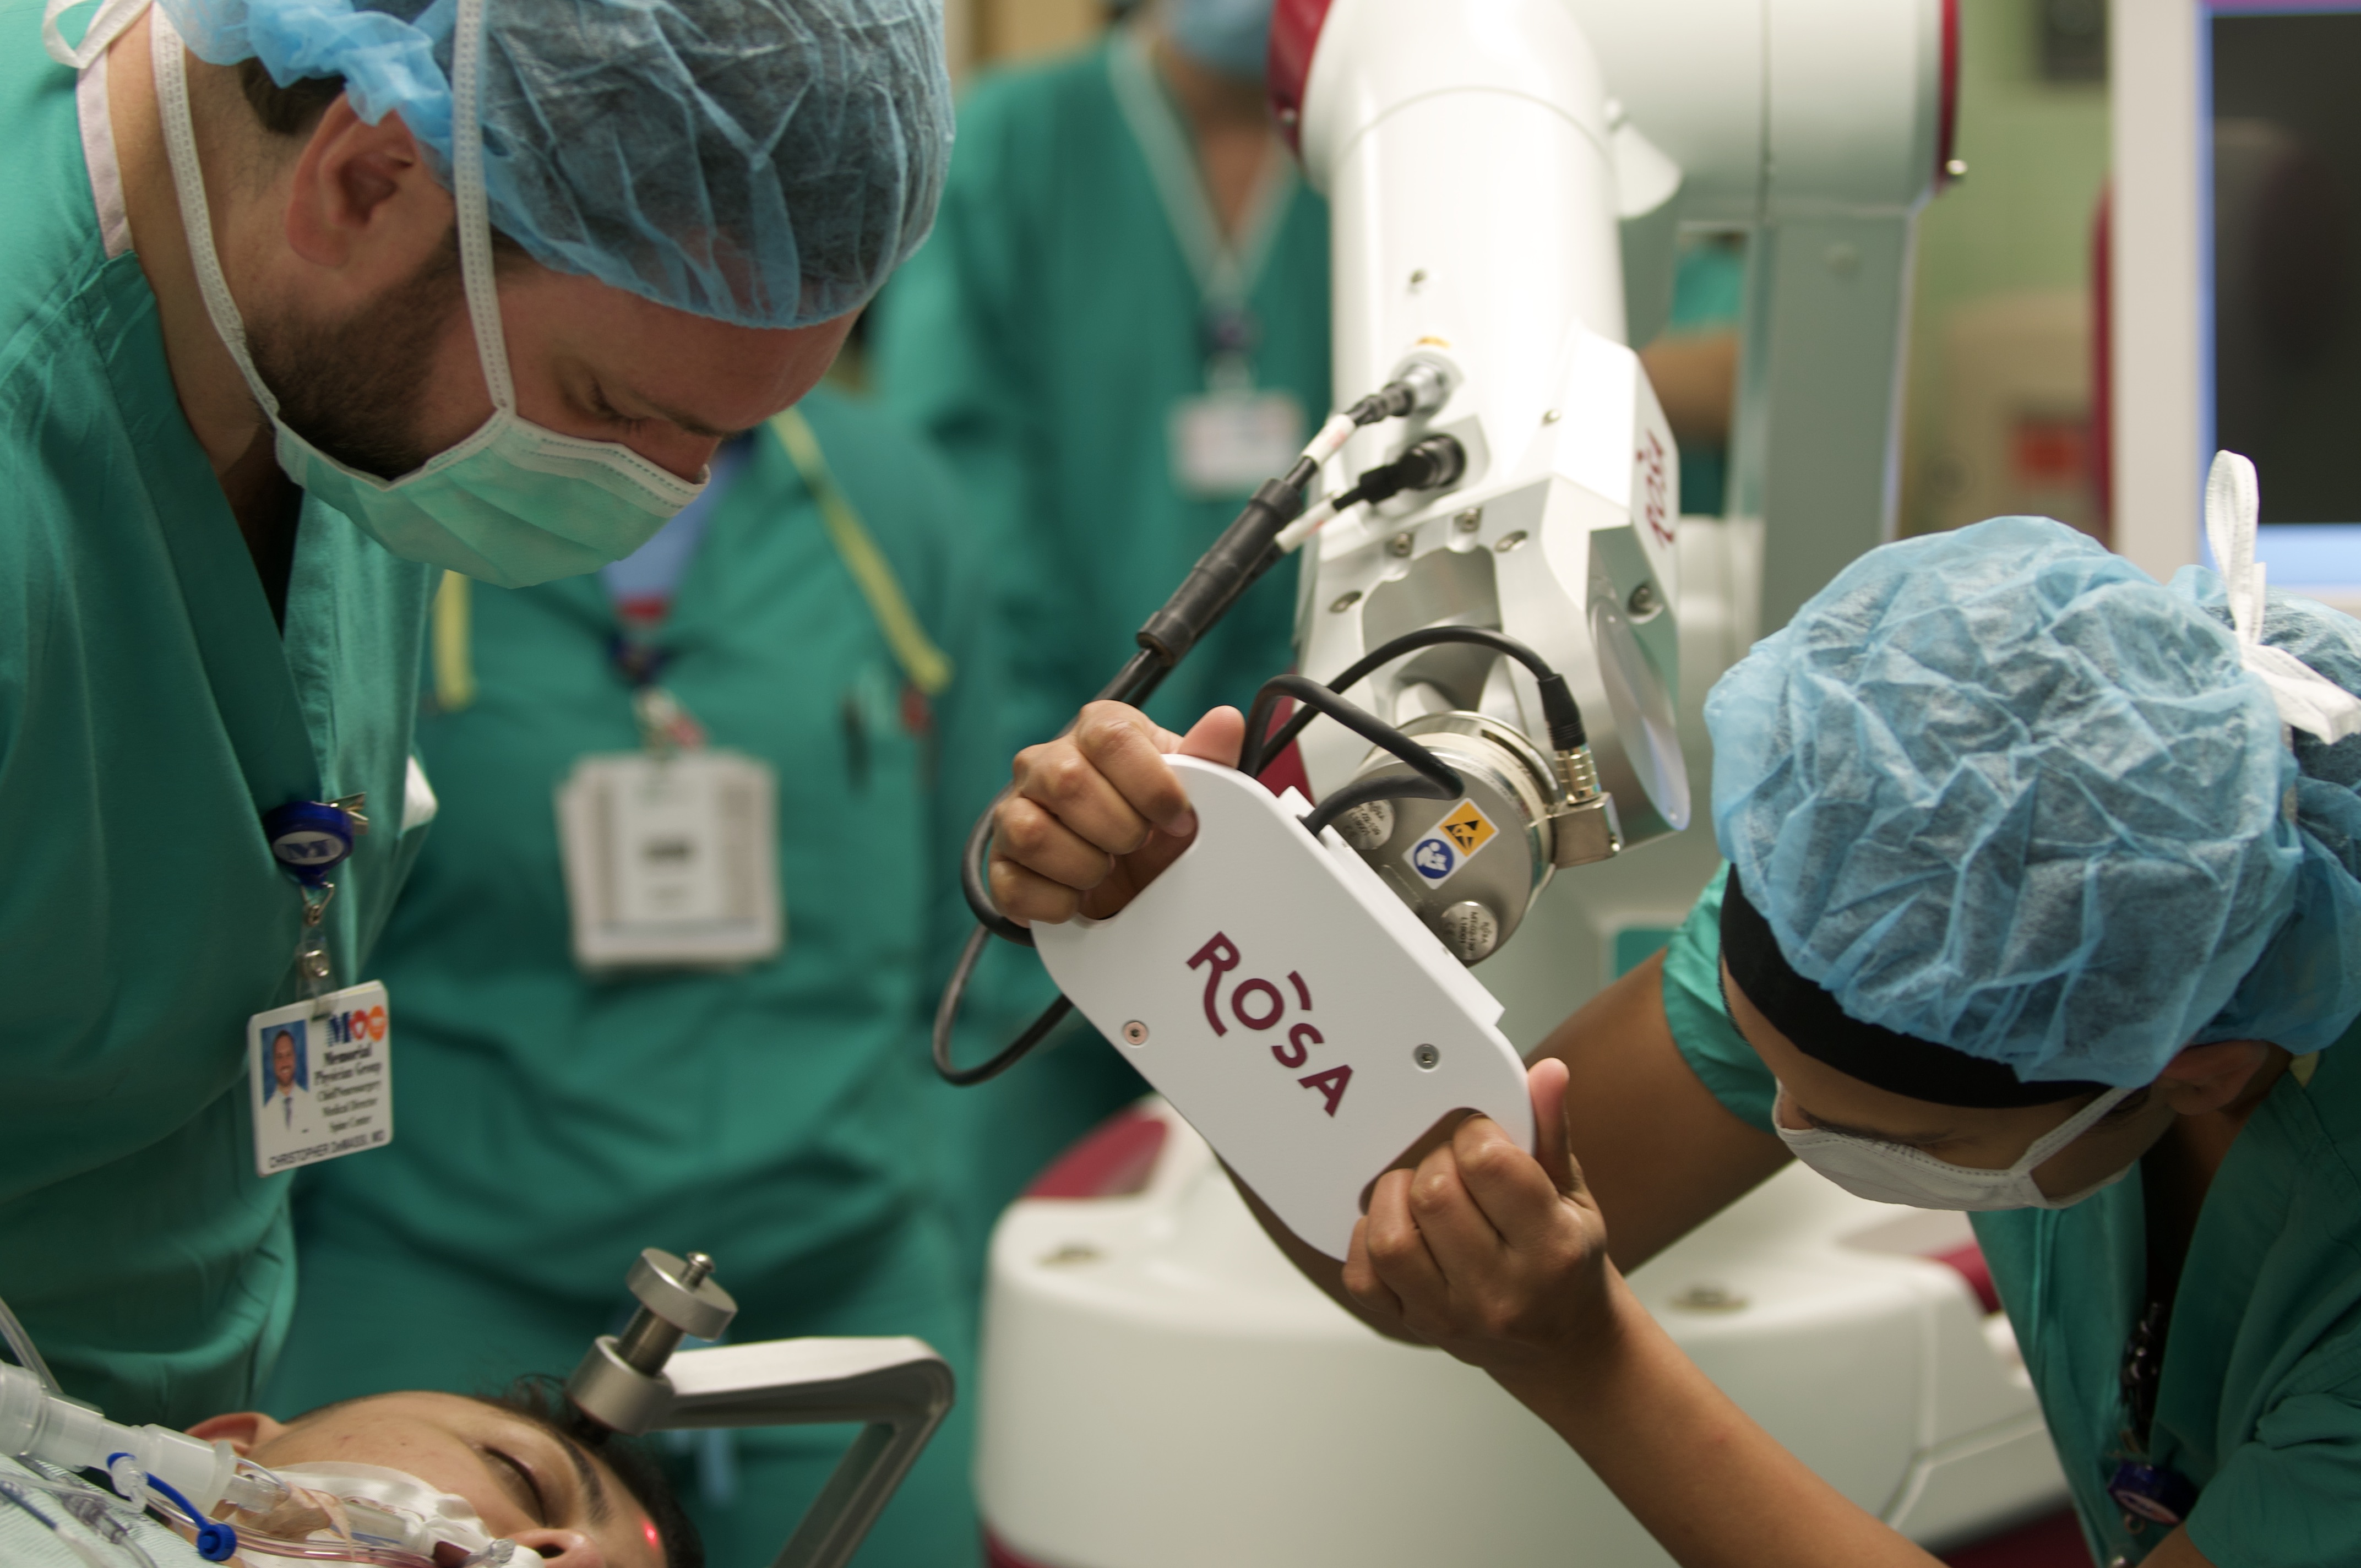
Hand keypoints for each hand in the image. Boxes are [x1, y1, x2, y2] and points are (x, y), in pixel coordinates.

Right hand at [990, 702, 1245, 923]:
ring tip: (1108, 872)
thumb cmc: (1161, 825)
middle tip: (1140, 846)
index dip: (1151, 785)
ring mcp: (1015, 812)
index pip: (1110, 737)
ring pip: (1030, 832)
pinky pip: (1011, 885)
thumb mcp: (1195, 795)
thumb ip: (1210, 760)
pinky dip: (1056, 904)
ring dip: (1085, 866)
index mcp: (1097, 731)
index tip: (1179, 819)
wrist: (1134, 883)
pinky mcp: (1001, 866)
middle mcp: (1045, 763)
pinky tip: (1081, 901)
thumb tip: (1225, 720)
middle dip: (1119, 829)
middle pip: (1066, 781)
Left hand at [1343, 1058, 1620, 1383]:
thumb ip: (1551, 1131)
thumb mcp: (1573, 1195)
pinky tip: (1400, 1225)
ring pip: (1392, 1238)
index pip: (1489, 1165)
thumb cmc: (1566, 1262)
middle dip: (1437, 1161)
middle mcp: (1500, 1290)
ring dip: (1396, 1198)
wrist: (1563, 1346)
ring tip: (1421, 1192)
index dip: (1477, 1133)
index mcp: (1551, 1248)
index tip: (1483, 1136)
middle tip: (1455, 1164)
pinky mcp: (1414, 1327)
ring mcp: (1452, 1315)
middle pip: (1434, 1196)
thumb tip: (1545, 1073)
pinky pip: (1364, 1277)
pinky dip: (1368, 1240)